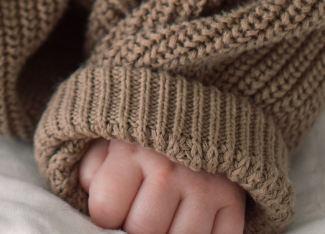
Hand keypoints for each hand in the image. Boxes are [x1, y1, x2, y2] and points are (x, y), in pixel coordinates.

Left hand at [78, 138, 244, 233]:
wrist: (193, 104)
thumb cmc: (140, 129)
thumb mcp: (106, 137)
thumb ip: (92, 168)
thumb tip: (91, 199)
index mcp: (130, 149)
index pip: (105, 209)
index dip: (104, 214)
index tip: (111, 205)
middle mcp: (169, 168)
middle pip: (143, 230)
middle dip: (134, 227)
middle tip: (138, 209)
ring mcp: (205, 185)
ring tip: (164, 214)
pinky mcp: (233, 199)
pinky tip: (188, 220)